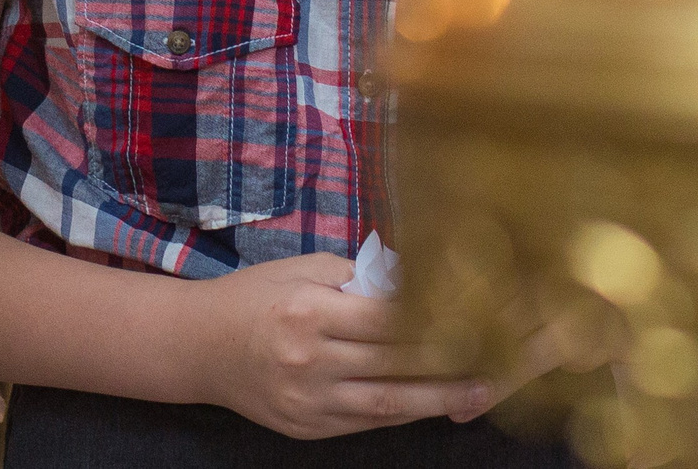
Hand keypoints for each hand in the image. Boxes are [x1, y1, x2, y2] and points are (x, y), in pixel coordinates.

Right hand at [175, 253, 496, 439]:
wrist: (198, 346)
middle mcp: (308, 359)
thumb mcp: (301, 269)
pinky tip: (433, 402)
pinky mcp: (307, 428)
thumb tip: (416, 281)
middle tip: (499, 358)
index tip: (478, 314)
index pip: (385, 318)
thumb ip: (357, 278)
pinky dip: (404, 411)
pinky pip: (367, 420)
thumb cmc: (254, 296)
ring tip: (482, 392)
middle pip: (394, 363)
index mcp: (307, 311)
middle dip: (450, 362)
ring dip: (438, 398)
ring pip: (387, 401)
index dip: (435, 318)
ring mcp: (307, 400)